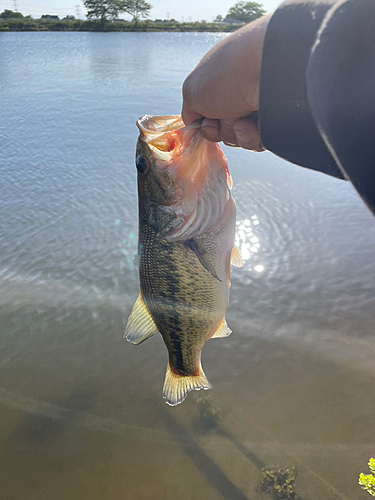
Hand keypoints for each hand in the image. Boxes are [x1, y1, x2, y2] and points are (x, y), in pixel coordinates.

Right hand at [181, 14, 270, 150]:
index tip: (206, 121)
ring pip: (240, 138)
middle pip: (224, 128)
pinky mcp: (275, 119)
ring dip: (236, 135)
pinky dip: (252, 137)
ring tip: (242, 121)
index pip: (209, 112)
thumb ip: (189, 110)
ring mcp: (258, 105)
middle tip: (223, 119)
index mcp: (222, 79)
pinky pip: (258, 141)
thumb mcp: (193, 91)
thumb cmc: (227, 74)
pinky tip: (253, 125)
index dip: (206, 123)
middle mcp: (240, 91)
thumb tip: (196, 124)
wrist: (270, 69)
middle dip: (220, 130)